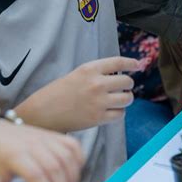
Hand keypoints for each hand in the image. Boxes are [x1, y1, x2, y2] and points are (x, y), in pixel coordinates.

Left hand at [0, 120, 83, 181]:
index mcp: (14, 156)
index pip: (36, 175)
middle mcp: (32, 144)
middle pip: (55, 168)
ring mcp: (44, 137)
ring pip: (66, 157)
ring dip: (72, 179)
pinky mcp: (53, 135)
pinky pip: (73, 146)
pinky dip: (78, 160)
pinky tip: (73, 175)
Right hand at [20, 56, 139, 132]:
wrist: (43, 112)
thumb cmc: (57, 93)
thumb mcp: (76, 74)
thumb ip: (96, 74)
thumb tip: (119, 77)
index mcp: (89, 69)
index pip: (118, 63)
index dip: (131, 63)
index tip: (138, 65)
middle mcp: (96, 84)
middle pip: (127, 81)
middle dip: (127, 85)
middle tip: (122, 88)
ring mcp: (99, 101)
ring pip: (127, 98)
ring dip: (126, 99)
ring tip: (118, 100)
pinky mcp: (98, 118)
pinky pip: (120, 114)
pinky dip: (119, 113)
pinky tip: (111, 111)